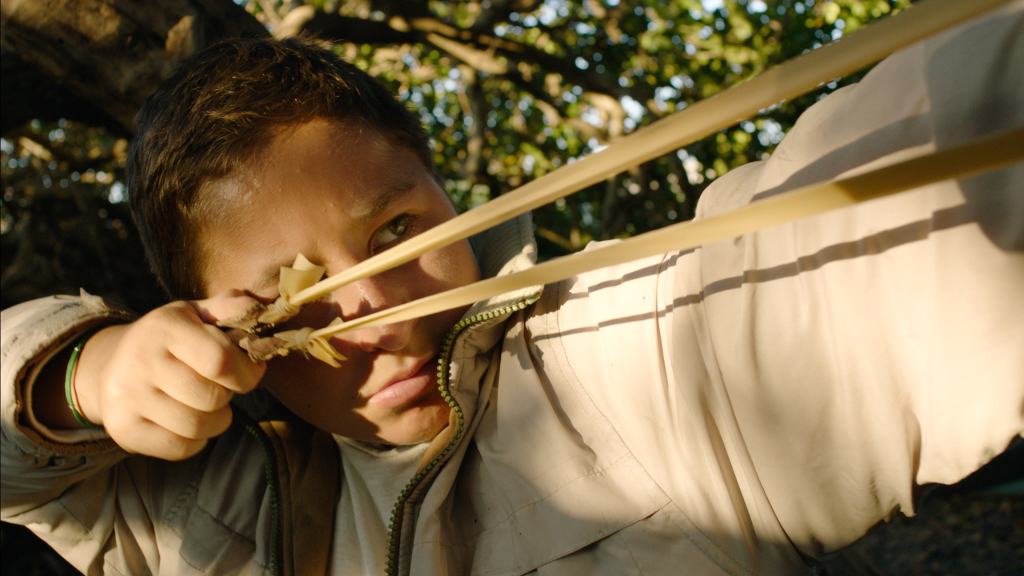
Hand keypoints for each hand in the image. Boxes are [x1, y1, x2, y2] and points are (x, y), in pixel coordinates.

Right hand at [74, 290, 265, 459]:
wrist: (109, 366)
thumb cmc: (168, 339)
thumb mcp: (196, 314)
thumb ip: (231, 307)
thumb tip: (263, 306)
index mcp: (164, 327)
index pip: (220, 361)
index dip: (247, 372)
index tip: (250, 371)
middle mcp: (139, 360)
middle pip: (213, 398)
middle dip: (228, 394)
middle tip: (219, 385)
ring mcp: (127, 397)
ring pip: (199, 426)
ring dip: (216, 420)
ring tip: (207, 403)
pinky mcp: (123, 429)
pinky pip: (181, 448)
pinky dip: (196, 440)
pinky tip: (188, 420)